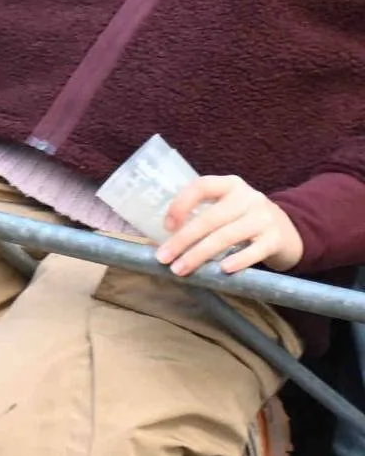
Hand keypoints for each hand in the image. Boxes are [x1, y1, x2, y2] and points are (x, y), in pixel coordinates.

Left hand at [160, 175, 304, 278]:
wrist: (290, 232)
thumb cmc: (245, 220)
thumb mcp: (228, 207)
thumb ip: (204, 214)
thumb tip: (165, 239)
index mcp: (230, 185)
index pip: (201, 186)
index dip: (180, 204)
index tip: (166, 226)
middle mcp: (248, 198)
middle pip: (210, 218)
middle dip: (183, 240)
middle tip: (163, 258)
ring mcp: (264, 218)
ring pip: (226, 236)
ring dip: (199, 254)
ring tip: (181, 269)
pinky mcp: (276, 239)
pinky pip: (253, 251)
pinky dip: (236, 260)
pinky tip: (221, 270)